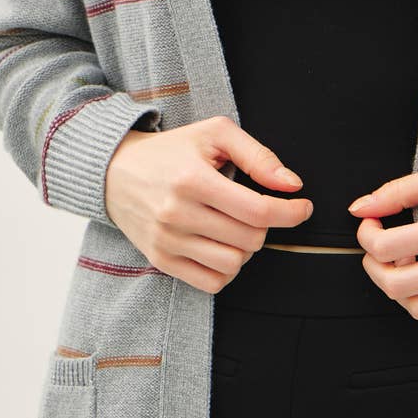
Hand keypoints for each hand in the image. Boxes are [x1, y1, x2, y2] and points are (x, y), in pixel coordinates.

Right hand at [104, 115, 313, 291]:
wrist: (114, 171)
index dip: (290, 213)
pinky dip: (227, 269)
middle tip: (256, 210)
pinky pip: (212, 283)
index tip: (303, 207)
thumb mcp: (215, 134)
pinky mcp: (160, 260)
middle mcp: (177, 214)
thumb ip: (258, 156)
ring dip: (247, 249)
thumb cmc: (172, 150)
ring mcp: (167, 241)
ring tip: (237, 227)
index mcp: (193, 180)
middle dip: (266, 226)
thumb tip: (292, 185)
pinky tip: (223, 246)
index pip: (257, 211)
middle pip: (250, 240)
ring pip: (234, 264)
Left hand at [348, 162, 417, 330]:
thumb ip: (402, 190)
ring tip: (407, 267)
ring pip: (416, 309)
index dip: (368, 235)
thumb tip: (361, 207)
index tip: (373, 225)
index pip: (387, 247)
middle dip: (374, 266)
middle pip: (396, 285)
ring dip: (399, 290)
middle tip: (380, 251)